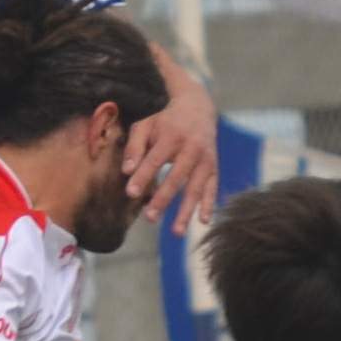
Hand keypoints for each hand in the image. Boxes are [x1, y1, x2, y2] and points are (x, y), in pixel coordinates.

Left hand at [125, 85, 222, 234]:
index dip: (144, 176)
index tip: (131, 193)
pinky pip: (212, 188)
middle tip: (150, 218)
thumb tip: (126, 172)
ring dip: (187, 210)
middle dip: (164, 198)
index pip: (155, 159)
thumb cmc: (164, 121)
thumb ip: (134, 147)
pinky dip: (209, 204)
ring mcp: (205, 159)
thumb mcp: (146, 126)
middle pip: (177, 177)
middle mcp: (192, 148)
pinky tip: (203, 222)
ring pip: (196, 187)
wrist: (197, 108)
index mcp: (171, 135)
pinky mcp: (214, 167)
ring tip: (176, 232)